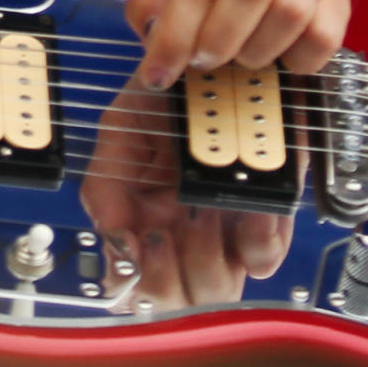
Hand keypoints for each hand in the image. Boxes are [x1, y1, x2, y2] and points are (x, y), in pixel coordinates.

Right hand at [78, 80, 293, 310]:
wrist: (211, 66)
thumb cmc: (164, 95)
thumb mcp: (119, 130)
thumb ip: (103, 186)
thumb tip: (113, 240)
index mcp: (139, 218)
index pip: (127, 281)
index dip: (129, 280)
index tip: (132, 255)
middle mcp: (180, 233)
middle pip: (173, 300)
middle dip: (166, 277)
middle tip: (162, 235)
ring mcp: (223, 234)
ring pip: (215, 290)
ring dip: (205, 257)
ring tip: (198, 215)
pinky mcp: (264, 224)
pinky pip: (261, 258)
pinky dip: (256, 237)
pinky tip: (246, 207)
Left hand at [125, 0, 350, 87]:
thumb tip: (149, 34)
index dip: (174, 34)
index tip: (157, 74)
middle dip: (217, 39)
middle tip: (201, 61)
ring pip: (290, 12)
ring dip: (255, 50)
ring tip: (238, 53)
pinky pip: (321, 39)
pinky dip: (293, 59)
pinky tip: (276, 54)